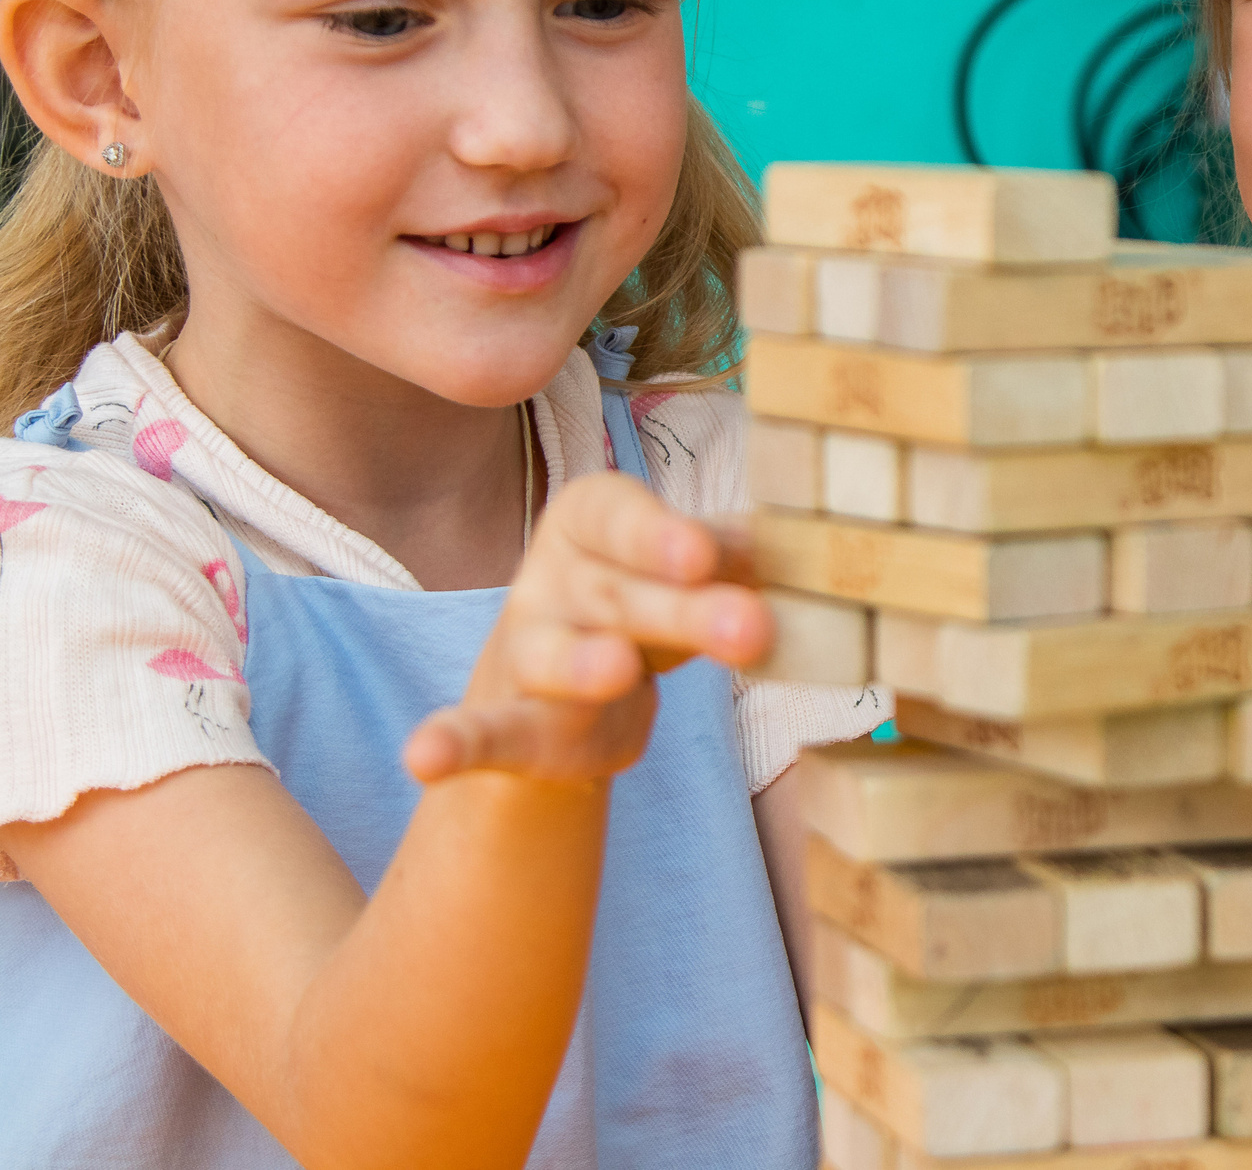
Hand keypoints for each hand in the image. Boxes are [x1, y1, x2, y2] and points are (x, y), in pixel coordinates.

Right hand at [403, 472, 771, 782]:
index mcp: (595, 518)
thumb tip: (808, 546)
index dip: (660, 533)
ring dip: (582, 662)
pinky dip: (450, 744)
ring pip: (555, 656)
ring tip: (615, 670)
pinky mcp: (510, 724)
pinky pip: (479, 733)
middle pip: (619, 592)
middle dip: (681, 609)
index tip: (704, 554)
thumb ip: (736, 557)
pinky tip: (422, 757)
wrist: (582, 685)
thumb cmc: (651, 600)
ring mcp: (526, 649)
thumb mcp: (693, 571)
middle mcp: (553, 575)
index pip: (622, 514)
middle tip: (750, 628)